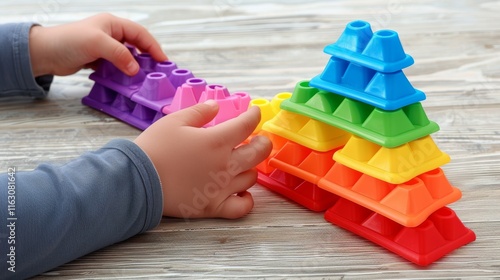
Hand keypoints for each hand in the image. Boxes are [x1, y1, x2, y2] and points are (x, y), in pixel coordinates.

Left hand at [29, 13, 166, 76]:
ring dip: (135, 67)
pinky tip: (127, 81)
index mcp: (113, 24)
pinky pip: (118, 66)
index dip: (153, 47)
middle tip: (157, 71)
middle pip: (136, 45)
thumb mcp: (98, 44)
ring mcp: (105, 47)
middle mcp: (111, 34)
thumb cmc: (68, 41)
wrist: (45, 53)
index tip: (163, 61)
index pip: (140, 34)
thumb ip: (120, 55)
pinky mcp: (99, 59)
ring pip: (128, 57)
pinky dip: (124, 73)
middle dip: (147, 57)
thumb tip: (136, 70)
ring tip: (144, 78)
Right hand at [134, 101, 272, 218]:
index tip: (254, 113)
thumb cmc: (154, 149)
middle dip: (263, 143)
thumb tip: (215, 106)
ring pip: (251, 178)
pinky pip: (241, 208)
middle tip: (259, 140)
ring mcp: (221, 188)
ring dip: (251, 168)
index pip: (247, 125)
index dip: (254, 116)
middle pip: (259, 153)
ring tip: (243, 164)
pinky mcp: (213, 207)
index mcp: (217, 141)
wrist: (137, 181)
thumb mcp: (174, 121)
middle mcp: (225, 165)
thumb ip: (199, 112)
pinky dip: (246, 200)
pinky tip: (242, 193)